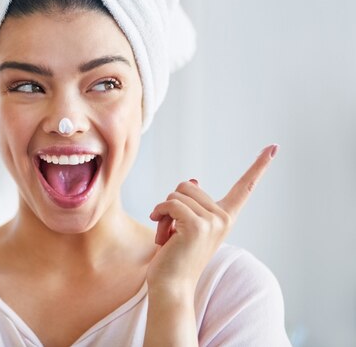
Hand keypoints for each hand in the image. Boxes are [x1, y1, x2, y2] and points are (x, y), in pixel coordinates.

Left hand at [145, 144, 278, 294]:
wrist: (171, 286)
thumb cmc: (175, 256)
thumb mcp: (184, 224)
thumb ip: (191, 204)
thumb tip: (193, 181)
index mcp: (225, 217)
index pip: (244, 187)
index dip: (258, 166)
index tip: (273, 147)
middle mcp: (224, 218)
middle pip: (187, 185)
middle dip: (171, 204)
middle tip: (172, 230)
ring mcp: (213, 222)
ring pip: (176, 193)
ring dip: (163, 212)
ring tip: (168, 236)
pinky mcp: (197, 225)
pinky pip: (170, 204)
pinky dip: (159, 214)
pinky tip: (161, 234)